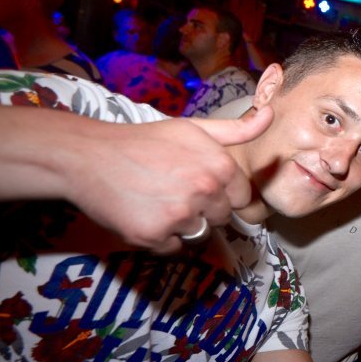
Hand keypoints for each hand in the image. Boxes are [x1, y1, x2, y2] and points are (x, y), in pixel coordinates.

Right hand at [66, 106, 272, 254]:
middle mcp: (205, 192)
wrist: (88, 155)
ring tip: (157, 199)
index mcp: (221, 166)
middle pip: (221, 217)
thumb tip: (272, 113)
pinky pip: (173, 248)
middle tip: (172, 188)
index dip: (220, 192)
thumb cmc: (144, 140)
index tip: (197, 181)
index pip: (240, 198)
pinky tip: (144, 214)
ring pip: (199, 234)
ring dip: (181, 224)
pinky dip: (160, 237)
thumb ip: (237, 129)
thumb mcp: (193, 128)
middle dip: (202, 208)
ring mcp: (180, 216)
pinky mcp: (154, 236)